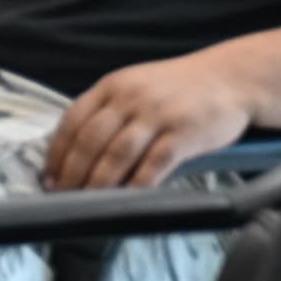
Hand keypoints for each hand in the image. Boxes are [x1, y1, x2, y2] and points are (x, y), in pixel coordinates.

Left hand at [45, 54, 261, 190]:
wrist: (231, 78)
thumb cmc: (178, 90)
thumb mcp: (135, 87)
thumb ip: (107, 112)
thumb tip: (75, 152)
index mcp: (112, 86)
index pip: (72, 121)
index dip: (57, 152)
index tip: (48, 176)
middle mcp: (130, 98)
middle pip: (90, 141)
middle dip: (72, 172)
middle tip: (63, 196)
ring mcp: (157, 115)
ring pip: (117, 155)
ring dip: (98, 183)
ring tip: (87, 202)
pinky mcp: (183, 134)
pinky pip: (153, 165)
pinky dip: (136, 185)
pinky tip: (126, 200)